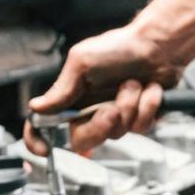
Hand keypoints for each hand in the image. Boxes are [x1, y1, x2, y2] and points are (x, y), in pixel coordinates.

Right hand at [26, 22, 184, 152]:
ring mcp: (116, 114)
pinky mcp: (139, 117)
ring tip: (133, 84)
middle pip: (84, 140)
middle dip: (101, 125)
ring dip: (129, 106)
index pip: (45, 124)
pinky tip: (149, 89)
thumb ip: (61, 88)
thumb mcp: (83, 62)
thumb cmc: (120, 46)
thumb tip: (36, 107)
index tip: (44, 148)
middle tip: (111, 108)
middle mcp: (91, 109)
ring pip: (117, 133)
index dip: (38, 139)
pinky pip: (141, 127)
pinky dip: (148, 105)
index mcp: (72, 96)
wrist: (158, 45)